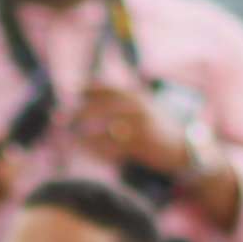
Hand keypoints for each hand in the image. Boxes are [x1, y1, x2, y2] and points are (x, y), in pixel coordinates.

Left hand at [69, 84, 188, 175]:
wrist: (184, 147)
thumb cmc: (157, 127)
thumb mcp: (142, 106)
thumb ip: (120, 101)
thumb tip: (90, 94)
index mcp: (135, 95)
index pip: (106, 86)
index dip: (87, 87)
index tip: (71, 88)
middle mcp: (136, 108)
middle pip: (99, 107)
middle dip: (77, 112)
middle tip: (58, 118)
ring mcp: (139, 127)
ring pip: (103, 131)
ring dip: (83, 137)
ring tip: (69, 141)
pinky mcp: (141, 146)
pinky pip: (113, 150)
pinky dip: (98, 153)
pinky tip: (88, 154)